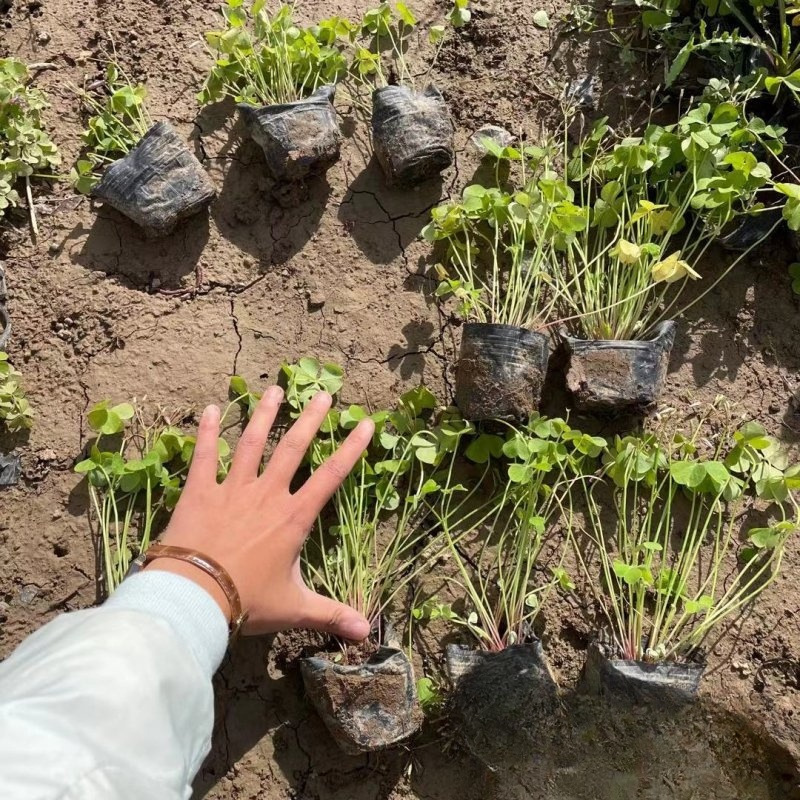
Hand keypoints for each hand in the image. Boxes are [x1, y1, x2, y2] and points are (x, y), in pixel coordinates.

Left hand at [146, 387, 373, 638]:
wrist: (194, 597)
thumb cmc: (246, 601)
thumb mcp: (294, 608)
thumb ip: (331, 615)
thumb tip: (367, 634)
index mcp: (293, 517)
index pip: (331, 476)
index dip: (351, 448)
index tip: (367, 424)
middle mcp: (267, 494)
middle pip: (293, 448)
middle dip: (310, 420)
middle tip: (323, 394)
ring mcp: (232, 488)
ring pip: (251, 443)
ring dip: (264, 415)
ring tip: (274, 388)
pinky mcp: (200, 491)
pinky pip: (204, 455)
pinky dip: (206, 431)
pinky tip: (211, 408)